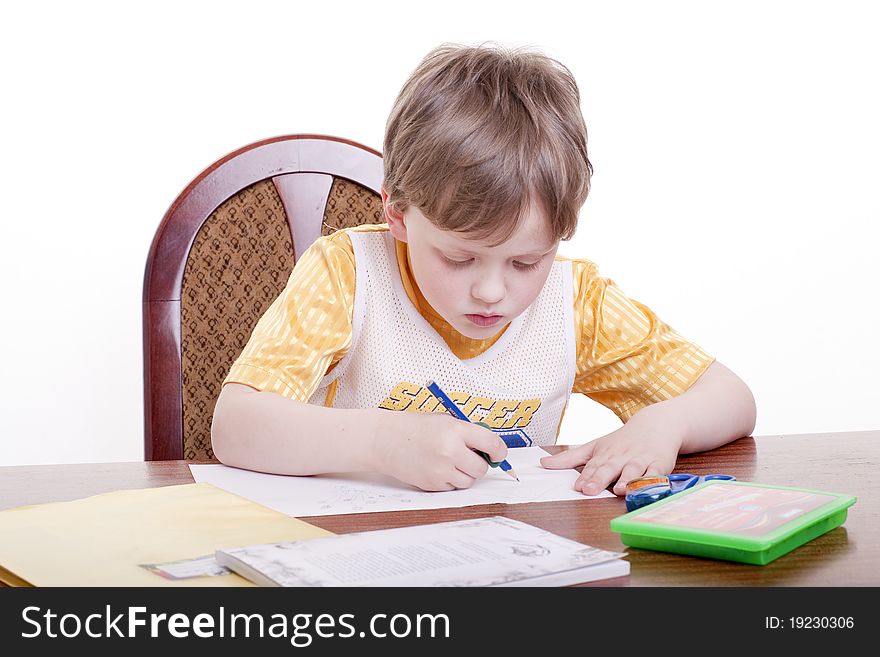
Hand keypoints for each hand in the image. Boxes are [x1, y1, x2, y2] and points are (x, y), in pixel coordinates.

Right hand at [371, 411, 508, 491]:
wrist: (385, 439)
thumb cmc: (415, 427)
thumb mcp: (444, 421)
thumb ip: (468, 433)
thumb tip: (491, 450)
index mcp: (455, 430)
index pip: (492, 444)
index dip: (499, 452)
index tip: (498, 454)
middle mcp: (450, 451)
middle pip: (481, 468)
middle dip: (479, 464)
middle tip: (468, 456)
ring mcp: (441, 470)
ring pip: (469, 481)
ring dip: (464, 473)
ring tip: (449, 461)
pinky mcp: (432, 484)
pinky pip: (453, 487)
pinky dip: (450, 480)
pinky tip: (436, 467)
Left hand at [540, 421, 681, 495]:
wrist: (656, 424)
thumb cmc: (621, 440)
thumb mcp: (594, 446)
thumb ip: (569, 458)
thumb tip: (543, 464)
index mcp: (604, 453)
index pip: (593, 466)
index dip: (586, 476)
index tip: (579, 487)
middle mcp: (621, 457)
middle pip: (609, 468)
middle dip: (600, 479)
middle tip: (590, 490)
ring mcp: (640, 460)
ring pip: (633, 471)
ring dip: (626, 480)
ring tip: (619, 490)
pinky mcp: (659, 464)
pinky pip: (656, 473)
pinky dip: (652, 481)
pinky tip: (647, 487)